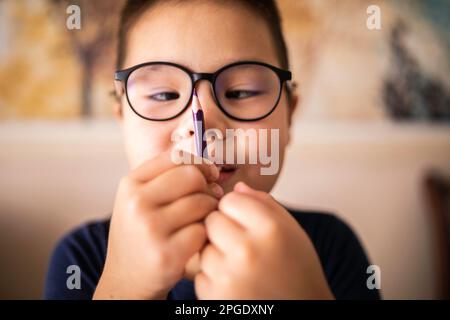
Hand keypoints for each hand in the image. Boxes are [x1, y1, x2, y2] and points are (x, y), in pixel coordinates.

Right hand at [93, 151, 222, 298]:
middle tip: (208, 199)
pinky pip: (203, 230)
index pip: (176, 156)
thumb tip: (208, 163)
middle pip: (192, 176)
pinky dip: (205, 234)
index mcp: (131, 184)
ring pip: (202, 202)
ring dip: (209, 211)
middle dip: (207, 187)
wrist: (126, 280)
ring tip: (201, 220)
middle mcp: (137, 202)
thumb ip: (167, 177)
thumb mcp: (140, 199)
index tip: (208, 176)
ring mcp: (150, 228)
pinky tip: (196, 240)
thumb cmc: (141, 234)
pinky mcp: (167, 254)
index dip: (200, 163)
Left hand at [195, 182, 333, 298]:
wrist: (303, 312)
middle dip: (223, 229)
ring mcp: (229, 277)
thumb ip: (266, 204)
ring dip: (216, 254)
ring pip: (204, 247)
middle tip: (241, 244)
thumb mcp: (292, 231)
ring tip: (240, 266)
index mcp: (270, 229)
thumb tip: (237, 187)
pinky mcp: (216, 298)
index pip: (230, 200)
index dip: (236, 210)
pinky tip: (236, 283)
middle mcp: (248, 251)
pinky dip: (214, 278)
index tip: (246, 222)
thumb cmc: (298, 270)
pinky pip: (201, 275)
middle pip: (212, 221)